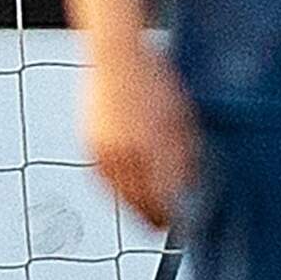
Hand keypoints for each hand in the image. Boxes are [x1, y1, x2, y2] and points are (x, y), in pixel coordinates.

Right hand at [79, 40, 198, 229]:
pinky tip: (123, 192)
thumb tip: (190, 181)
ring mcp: (105, 146)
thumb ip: (186, 152)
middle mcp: (128, 148)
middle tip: (162, 224)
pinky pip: (102, 177)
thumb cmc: (153, 78)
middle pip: (139, 198)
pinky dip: (114, 188)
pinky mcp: (90, 142)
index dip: (171, 212)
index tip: (180, 222)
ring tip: (144, 213)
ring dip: (132, 205)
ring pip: (119, 191)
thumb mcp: (182, 116)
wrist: (116, 55)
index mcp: (155, 142)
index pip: (164, 193)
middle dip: (152, 215)